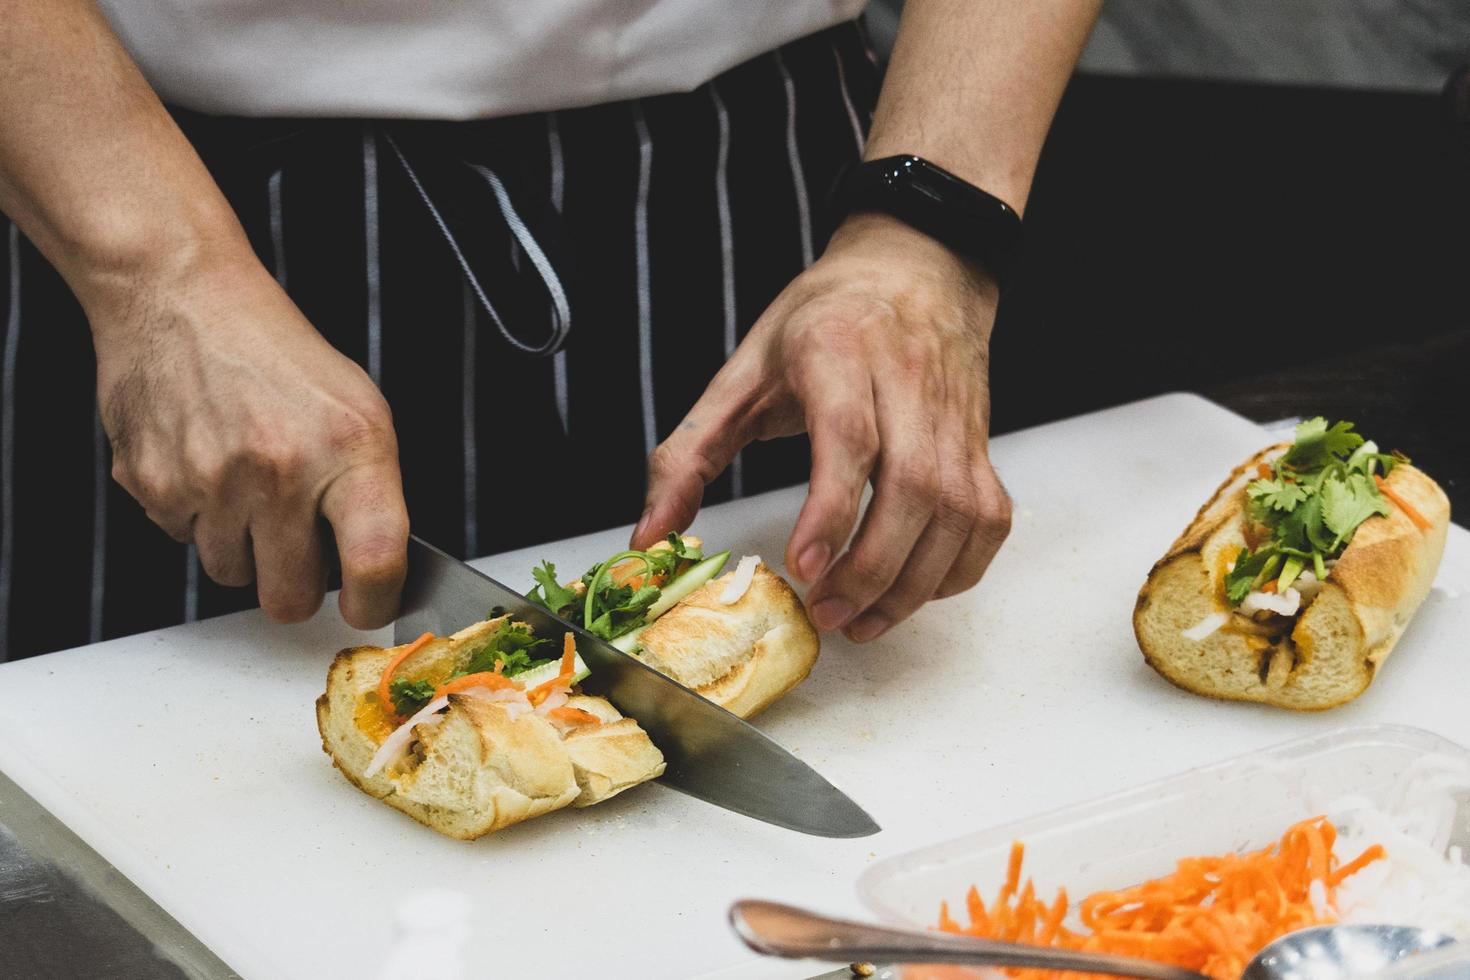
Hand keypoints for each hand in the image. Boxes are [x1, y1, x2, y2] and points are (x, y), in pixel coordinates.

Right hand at [93, 251, 408, 628]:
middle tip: (298, 548)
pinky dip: (198, 517)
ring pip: (231, 574)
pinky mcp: (153, 483)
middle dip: (296, 586)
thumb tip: (379, 571)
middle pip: (289, 597)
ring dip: (243, 547)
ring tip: (249, 484)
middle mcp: (281, 469)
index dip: (375, 603)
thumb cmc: (280, 356)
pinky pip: (183, 540)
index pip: (375, 561)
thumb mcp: (360, 410)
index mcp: (349, 449)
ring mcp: (211, 480)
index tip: (368, 607)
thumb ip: (372, 492)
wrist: (185, 298)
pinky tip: (208, 463)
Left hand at [633, 212, 1010, 641]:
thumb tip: (650, 533)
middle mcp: (907, 383)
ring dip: (912, 583)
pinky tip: (912, 589)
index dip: (831, 511)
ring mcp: (954, 417)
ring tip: (861, 620)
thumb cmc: (823, 321)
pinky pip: (986, 519)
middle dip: (870, 568)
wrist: (915, 267)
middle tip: (825, 613)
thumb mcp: (742, 373)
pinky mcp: (982, 444)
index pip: (850, 438)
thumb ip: (688, 454)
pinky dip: (957, 570)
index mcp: (838, 353)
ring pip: (957, 512)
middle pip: (912, 487)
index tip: (802, 568)